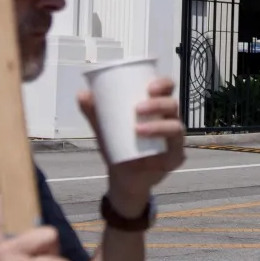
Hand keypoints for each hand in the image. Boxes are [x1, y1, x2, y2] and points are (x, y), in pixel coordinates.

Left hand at [78, 79, 186, 218]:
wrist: (122, 176)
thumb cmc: (118, 146)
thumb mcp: (104, 128)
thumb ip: (94, 112)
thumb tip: (82, 94)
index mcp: (156, 107)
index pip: (167, 89)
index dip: (163, 83)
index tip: (148, 86)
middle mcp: (169, 120)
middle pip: (172, 105)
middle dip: (158, 103)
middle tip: (137, 108)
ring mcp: (174, 140)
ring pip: (175, 127)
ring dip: (159, 126)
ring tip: (138, 129)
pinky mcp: (175, 159)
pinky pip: (177, 153)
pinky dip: (167, 151)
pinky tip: (156, 152)